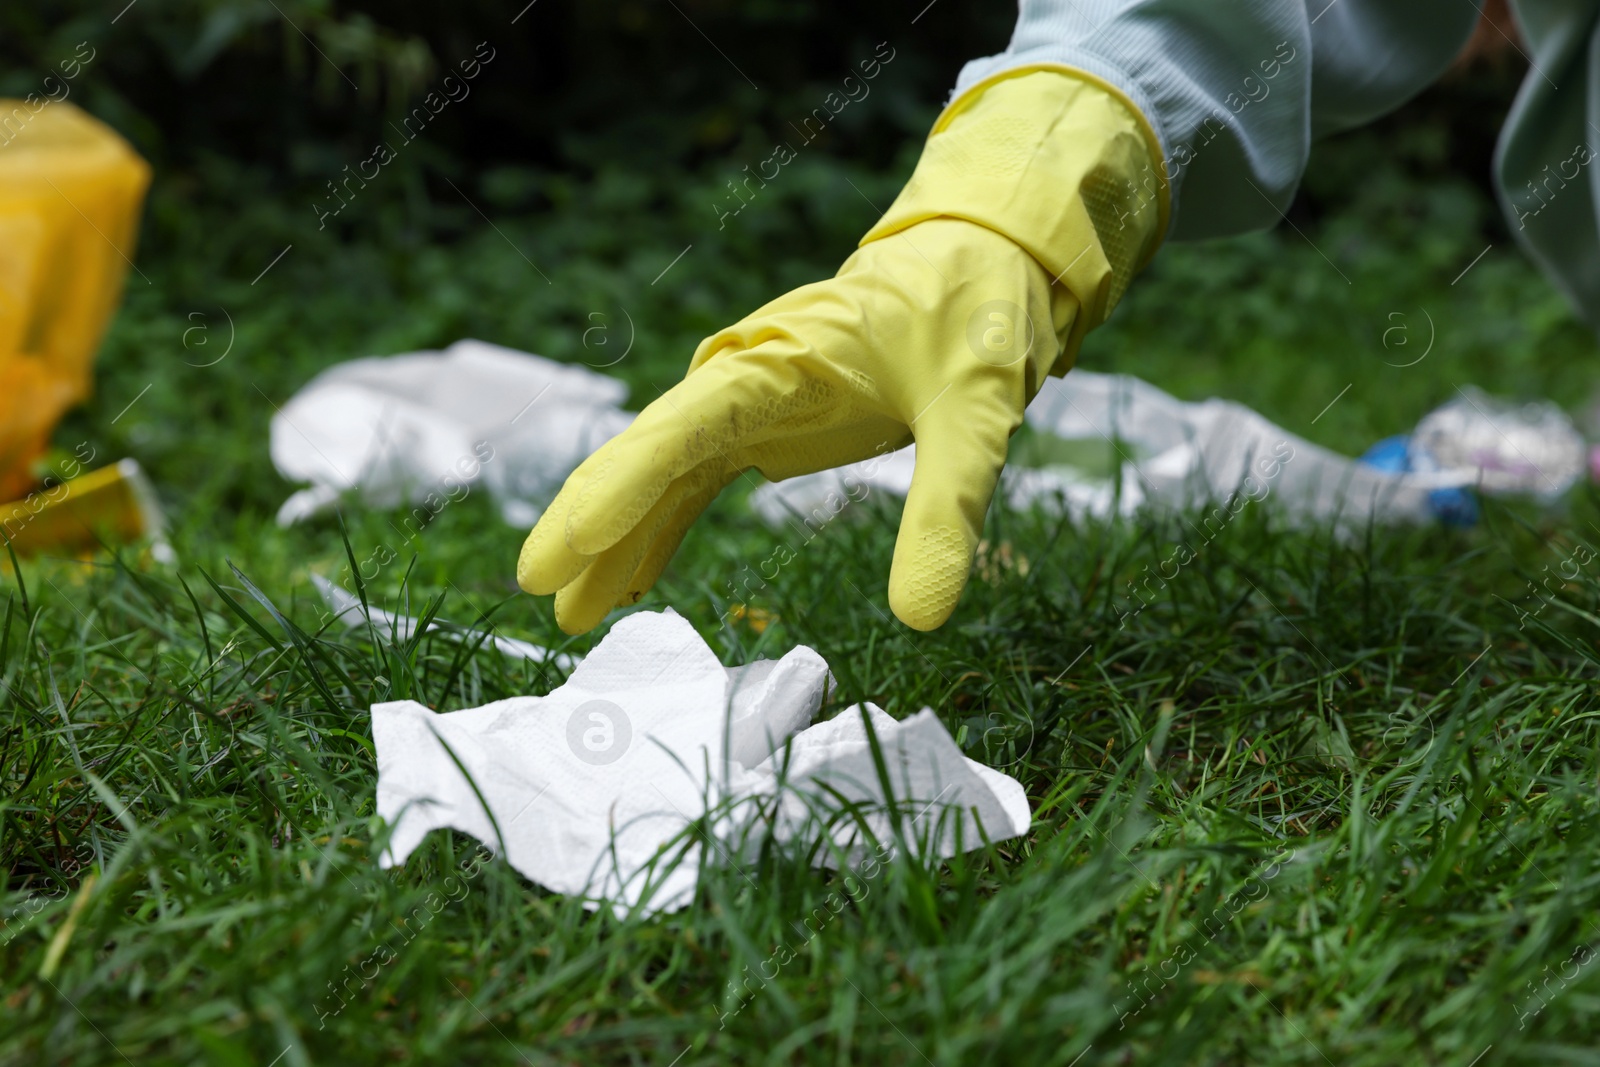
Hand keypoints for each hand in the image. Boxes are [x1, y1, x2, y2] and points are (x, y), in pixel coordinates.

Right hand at [519, 68, 1165, 632]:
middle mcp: (742, 380)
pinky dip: (658, 529)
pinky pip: (690, 483)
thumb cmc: (971, 318)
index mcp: (778, 362)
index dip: (620, 489)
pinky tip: (629, 580)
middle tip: (536, 587)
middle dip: (589, 519)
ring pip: (658, 474)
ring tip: (571, 612)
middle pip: (646, 453)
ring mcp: (746, 404)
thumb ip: (948, 509)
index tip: (567, 548)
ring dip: (615, 538)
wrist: (976, 263)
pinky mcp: (761, 425)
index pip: (682, 429)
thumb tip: (921, 617)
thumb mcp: (978, 412)